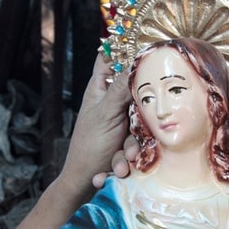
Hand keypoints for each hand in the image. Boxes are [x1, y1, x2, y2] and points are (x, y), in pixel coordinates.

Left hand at [61, 55, 131, 190]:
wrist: (83, 183)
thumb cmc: (88, 146)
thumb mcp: (106, 115)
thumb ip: (121, 90)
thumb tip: (136, 62)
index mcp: (100, 89)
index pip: (109, 58)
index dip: (123, 48)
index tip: (144, 45)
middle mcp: (111, 102)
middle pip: (135, 91)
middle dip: (141, 113)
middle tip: (138, 125)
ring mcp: (121, 122)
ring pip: (141, 123)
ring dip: (131, 148)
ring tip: (122, 163)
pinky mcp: (128, 141)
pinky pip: (139, 143)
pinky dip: (128, 159)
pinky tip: (117, 171)